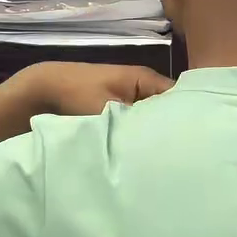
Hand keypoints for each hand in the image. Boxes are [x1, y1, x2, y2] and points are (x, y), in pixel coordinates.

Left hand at [0, 62, 172, 142]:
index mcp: (146, 79)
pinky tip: (142, 154)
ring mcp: (131, 99)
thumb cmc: (77, 95)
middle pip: (169, 110)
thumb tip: (164, 143)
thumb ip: (139, 123)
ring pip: (153, 119)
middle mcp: (143, 87)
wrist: (42, 92)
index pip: (180, 99)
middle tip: (181, 156)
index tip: (193, 143)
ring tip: (165, 157)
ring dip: (154, 135)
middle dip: (172, 130)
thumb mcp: (111, 110)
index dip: (188, 119)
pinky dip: (139, 136)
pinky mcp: (119, 111)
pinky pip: (138, 124)